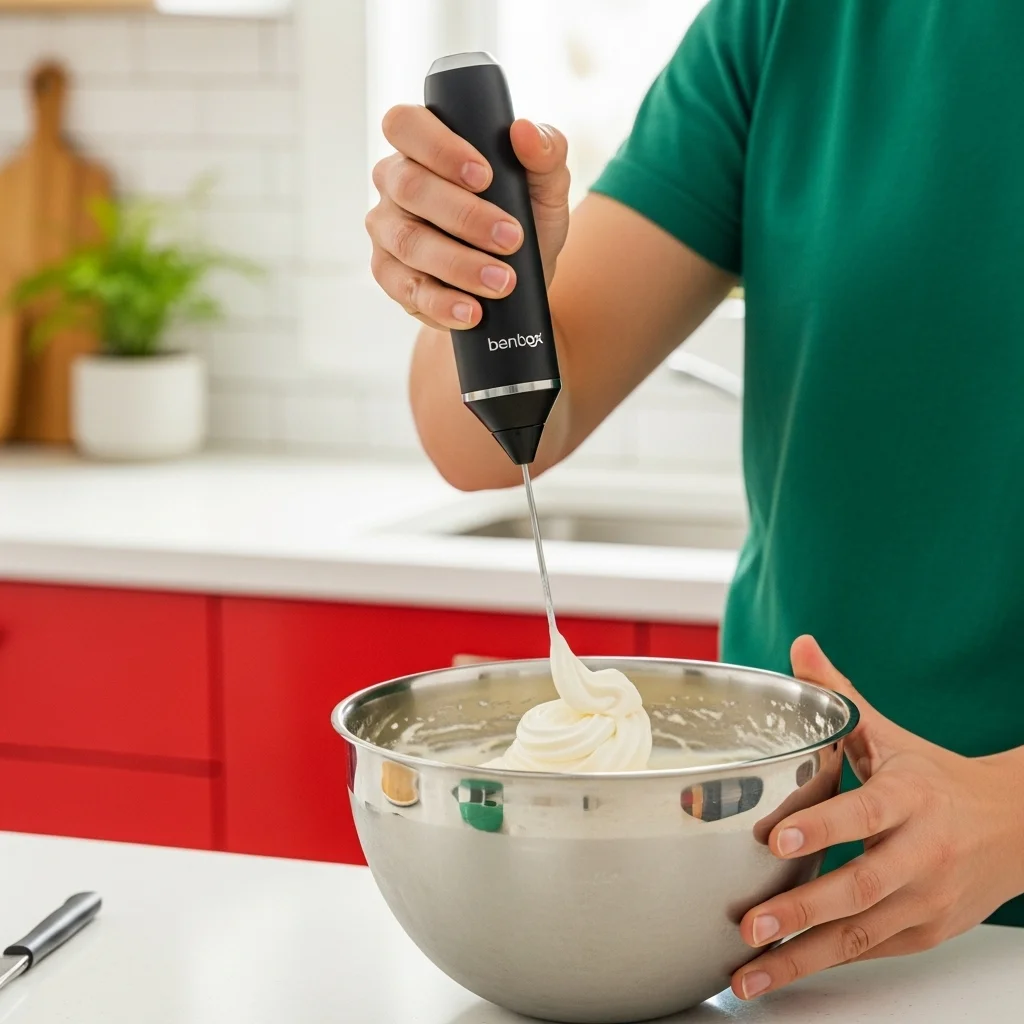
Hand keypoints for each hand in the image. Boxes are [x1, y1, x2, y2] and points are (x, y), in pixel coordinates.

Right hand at [366, 105, 570, 331]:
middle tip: (511, 238)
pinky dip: (442, 303)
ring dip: (459, 264)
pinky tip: (471, 311)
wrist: (517, 285)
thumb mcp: (545, 187)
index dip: (439, 147)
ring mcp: (387, 231)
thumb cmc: (525, 222)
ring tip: (502, 281)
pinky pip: (406, 289)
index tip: (484, 176)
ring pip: (409, 241)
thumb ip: (546, 152)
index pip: (406, 125)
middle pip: (410, 187)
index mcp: (422, 147)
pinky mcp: (390, 277)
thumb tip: (524, 131)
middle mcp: (395, 184)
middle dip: (464, 215)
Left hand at [732, 635, 1023, 999]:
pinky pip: (869, 951)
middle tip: (750, 923)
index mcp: (910, 797)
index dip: (822, 827)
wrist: (1016, 827)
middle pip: (860, 886)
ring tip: (749, 972)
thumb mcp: (890, 734)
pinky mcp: (923, 933)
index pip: (864, 813)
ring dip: (802, 957)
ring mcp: (926, 901)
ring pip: (861, 934)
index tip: (776, 838)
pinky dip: (825, 964)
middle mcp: (922, 853)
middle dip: (802, 909)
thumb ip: (839, 695)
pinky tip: (781, 973)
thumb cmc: (936, 778)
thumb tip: (800, 646)